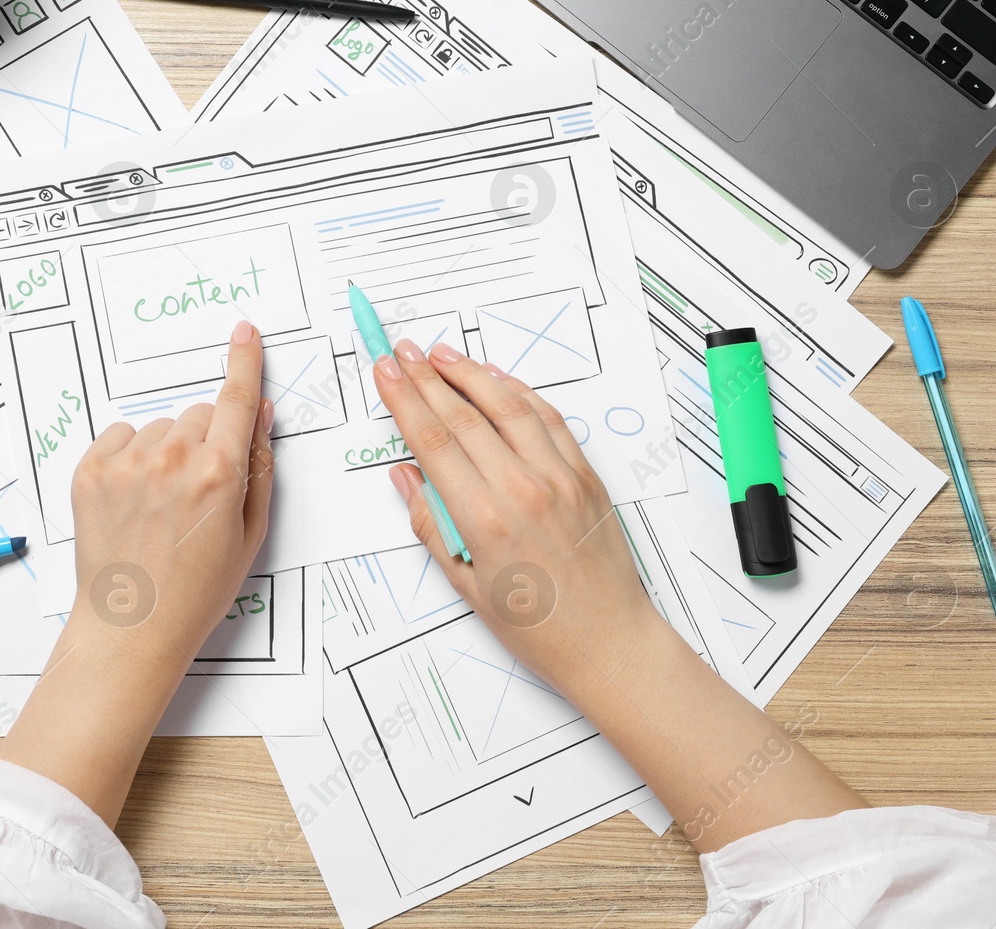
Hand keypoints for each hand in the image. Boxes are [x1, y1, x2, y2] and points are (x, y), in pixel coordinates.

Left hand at [0, 322, 272, 825]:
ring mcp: (127, 464)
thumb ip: (257, 465)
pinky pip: (121, 438)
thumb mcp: (249, 532)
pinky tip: (135, 500)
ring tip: (161, 505)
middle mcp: (172, 460)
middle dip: (204, 441)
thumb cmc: (196, 590)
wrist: (133, 626)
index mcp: (218, 474)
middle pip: (197, 415)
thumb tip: (257, 414)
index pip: (236, 399)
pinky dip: (130, 459)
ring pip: (160, 429)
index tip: (245, 334)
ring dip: (166, 453)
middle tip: (198, 492)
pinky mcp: (91, 471)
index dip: (244, 362)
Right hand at [373, 338, 661, 692]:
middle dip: (427, 377)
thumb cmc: (541, 627)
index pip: (433, 440)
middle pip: (464, 415)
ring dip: (472, 373)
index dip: (404, 399)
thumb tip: (407, 478)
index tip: (386, 372)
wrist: (609, 643)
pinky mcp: (586, 477)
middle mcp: (524, 490)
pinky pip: (551, 420)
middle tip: (402, 353)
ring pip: (509, 406)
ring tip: (443, 354)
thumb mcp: (466, 586)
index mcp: (487, 520)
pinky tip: (499, 380)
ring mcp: (560, 478)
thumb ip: (433, 524)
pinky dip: (521, 393)